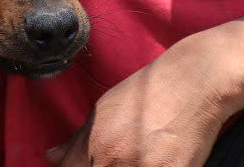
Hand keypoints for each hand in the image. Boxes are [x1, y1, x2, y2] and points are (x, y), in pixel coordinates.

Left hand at [46, 33, 237, 166]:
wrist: (192, 84)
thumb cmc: (146, 93)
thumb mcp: (104, 110)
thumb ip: (77, 141)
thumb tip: (51, 157)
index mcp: (94, 145)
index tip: (86, 163)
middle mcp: (114, 162)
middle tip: (120, 154)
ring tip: (140, 154)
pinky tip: (156, 159)